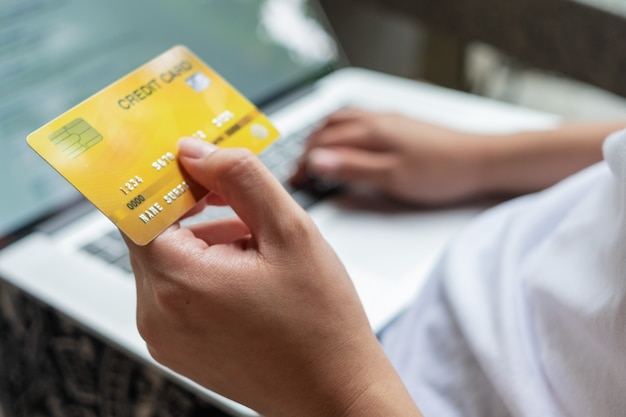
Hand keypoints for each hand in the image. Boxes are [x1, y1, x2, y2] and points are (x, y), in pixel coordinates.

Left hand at [124, 138, 421, 416]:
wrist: (334, 391)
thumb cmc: (321, 324)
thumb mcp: (290, 233)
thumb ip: (241, 178)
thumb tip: (196, 150)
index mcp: (180, 282)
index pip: (139, 205)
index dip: (167, 176)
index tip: (194, 161)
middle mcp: (158, 313)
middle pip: (156, 231)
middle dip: (198, 210)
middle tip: (244, 207)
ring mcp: (164, 335)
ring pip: (169, 258)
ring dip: (207, 241)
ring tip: (259, 254)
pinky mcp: (177, 346)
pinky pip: (176, 289)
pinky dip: (205, 270)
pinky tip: (249, 278)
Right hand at [291, 108, 485, 204]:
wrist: (480, 161)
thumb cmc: (441, 171)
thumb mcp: (391, 177)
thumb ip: (351, 169)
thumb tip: (315, 161)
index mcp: (371, 131)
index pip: (323, 143)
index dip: (304, 162)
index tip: (296, 180)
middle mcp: (377, 119)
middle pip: (329, 127)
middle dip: (309, 147)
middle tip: (300, 169)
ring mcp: (390, 120)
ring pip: (344, 120)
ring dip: (324, 135)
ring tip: (316, 154)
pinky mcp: (401, 125)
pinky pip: (360, 121)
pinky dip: (343, 131)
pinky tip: (349, 142)